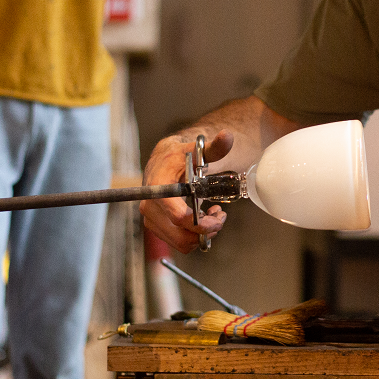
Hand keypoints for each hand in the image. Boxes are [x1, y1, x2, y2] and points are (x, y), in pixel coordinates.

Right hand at [140, 131, 232, 252]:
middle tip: (220, 217)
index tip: (217, 218)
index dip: (200, 223)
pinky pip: (178, 242)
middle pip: (181, 235)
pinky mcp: (155, 226)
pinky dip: (194, 236)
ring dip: (201, 235)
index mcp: (158, 187)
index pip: (177, 215)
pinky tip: (202, 219)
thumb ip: (215, 146)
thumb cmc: (179, 156)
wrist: (164, 161)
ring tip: (213, 216)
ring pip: (181, 242)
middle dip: (206, 231)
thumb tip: (227, 136)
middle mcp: (150, 205)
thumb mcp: (197, 150)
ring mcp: (151, 218)